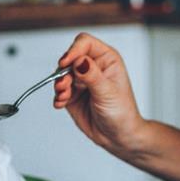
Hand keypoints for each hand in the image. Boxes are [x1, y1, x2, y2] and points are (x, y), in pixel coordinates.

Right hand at [54, 33, 145, 153]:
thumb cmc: (122, 113)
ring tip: (64, 96)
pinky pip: (59, 90)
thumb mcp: (107, 92)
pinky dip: (58, 96)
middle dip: (63, 71)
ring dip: (59, 84)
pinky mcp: (72, 94)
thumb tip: (78, 60)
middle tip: (64, 85)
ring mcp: (81, 80)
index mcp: (106, 59)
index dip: (74, 50)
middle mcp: (93, 67)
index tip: (66, 63)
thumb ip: (91, 75)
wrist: (118, 137)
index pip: (85, 43)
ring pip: (61, 74)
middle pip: (69, 57)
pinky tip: (62, 103)